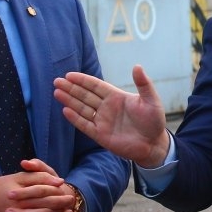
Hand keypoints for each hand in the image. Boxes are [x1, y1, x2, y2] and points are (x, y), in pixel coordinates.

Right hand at [54, 65, 169, 167]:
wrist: (154, 144)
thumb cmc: (154, 121)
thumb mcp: (151, 100)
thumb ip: (143, 84)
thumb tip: (137, 66)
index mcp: (116, 97)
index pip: (96, 86)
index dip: (83, 80)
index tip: (69, 74)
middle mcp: (107, 107)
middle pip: (85, 95)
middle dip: (71, 88)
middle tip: (57, 81)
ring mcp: (102, 121)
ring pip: (82, 108)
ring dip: (69, 101)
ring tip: (57, 92)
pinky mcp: (100, 135)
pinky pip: (85, 125)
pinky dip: (75, 118)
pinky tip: (65, 110)